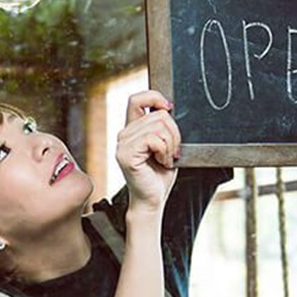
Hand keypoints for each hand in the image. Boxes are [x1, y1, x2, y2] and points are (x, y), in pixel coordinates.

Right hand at [115, 90, 180, 212]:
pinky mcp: (126, 154)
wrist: (152, 199)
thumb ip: (163, 126)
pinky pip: (154, 139)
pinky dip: (165, 151)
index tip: (169, 108)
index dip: (155, 97)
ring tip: (166, 158)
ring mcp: (123, 144)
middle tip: (172, 152)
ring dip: (170, 145)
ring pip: (159, 126)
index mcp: (132, 129)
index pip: (137, 98)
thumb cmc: (159, 176)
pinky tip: (162, 162)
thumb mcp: (165, 144)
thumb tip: (169, 109)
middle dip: (174, 133)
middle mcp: (124, 134)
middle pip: (158, 114)